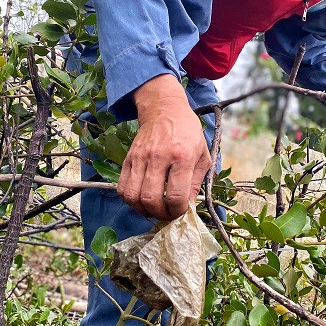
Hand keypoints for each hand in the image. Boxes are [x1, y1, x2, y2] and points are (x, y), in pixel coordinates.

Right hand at [118, 74, 211, 220]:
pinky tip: (141, 199)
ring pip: (133, 196)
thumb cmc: (188, 133)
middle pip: (151, 199)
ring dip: (143, 210)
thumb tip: (188, 207)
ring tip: (153, 209)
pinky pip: (122, 188)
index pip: (176, 195)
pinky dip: (130, 200)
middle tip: (167, 214)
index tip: (181, 212)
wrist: (165, 110)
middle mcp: (159, 157)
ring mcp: (140, 158)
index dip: (178, 211)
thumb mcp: (202, 155)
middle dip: (160, 214)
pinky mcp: (128, 159)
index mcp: (182, 157)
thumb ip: (196, 182)